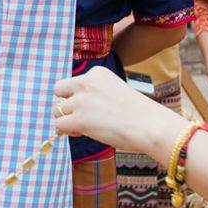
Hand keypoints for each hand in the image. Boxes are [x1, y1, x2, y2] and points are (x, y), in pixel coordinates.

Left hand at [54, 66, 187, 158]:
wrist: (150, 126)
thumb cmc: (138, 114)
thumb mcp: (115, 92)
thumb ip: (95, 94)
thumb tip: (73, 110)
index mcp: (96, 73)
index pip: (74, 82)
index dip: (77, 96)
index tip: (92, 107)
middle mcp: (85, 83)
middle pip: (59, 91)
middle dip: (65, 103)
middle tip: (79, 115)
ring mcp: (81, 101)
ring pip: (57, 110)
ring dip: (68, 120)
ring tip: (85, 128)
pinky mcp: (79, 119)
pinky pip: (59, 125)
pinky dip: (65, 131)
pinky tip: (79, 133)